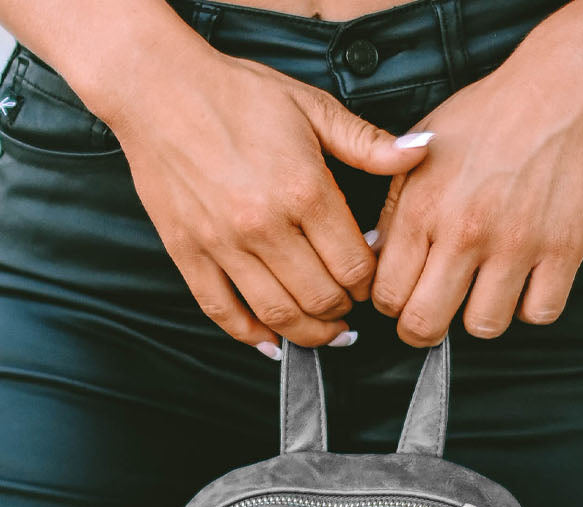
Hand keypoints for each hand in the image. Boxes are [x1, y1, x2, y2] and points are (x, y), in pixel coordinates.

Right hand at [104, 37, 431, 351]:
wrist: (158, 88)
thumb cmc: (237, 93)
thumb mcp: (312, 107)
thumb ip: (368, 143)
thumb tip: (424, 151)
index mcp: (304, 190)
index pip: (353, 265)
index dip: (368, 280)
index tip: (366, 277)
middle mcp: (265, 225)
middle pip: (321, 298)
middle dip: (343, 310)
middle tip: (349, 308)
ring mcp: (224, 245)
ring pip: (278, 315)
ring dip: (309, 333)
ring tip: (325, 331)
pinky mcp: (190, 255)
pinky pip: (224, 313)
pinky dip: (252, 336)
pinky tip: (272, 343)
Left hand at [368, 8, 582, 344]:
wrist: (559, 91)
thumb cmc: (487, 119)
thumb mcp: (420, 154)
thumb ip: (394, 211)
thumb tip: (375, 261)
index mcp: (424, 209)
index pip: (387, 296)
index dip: (392, 305)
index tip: (405, 295)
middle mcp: (466, 232)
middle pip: (425, 325)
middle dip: (423, 329)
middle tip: (435, 312)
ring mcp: (516, 245)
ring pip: (483, 328)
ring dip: (481, 315)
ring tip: (485, 288)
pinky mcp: (562, 251)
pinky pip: (539, 313)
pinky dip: (531, 305)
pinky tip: (525, 281)